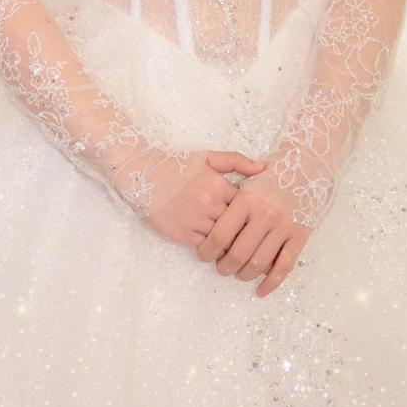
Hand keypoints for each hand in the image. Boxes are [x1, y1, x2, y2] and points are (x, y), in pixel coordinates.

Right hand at [139, 149, 267, 247]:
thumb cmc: (178, 165)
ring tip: (236, 245)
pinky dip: (213, 249)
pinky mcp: (183, 235)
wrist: (143, 173)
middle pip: (239, 228)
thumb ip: (237, 162)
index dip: (252, 215)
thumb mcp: (208, 158)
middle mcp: (210, 205)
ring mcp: (196, 221)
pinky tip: (216, 246)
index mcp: (219, 186)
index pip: (248, 208)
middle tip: (251, 238)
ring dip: (230, 244)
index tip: (256, 218)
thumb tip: (264, 169)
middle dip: (245, 233)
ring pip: (224, 242)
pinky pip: (206, 248)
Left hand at [195, 165, 313, 297]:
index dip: (207, 250)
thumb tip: (209, 216)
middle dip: (225, 267)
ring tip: (238, 273)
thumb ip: (225, 195)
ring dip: (244, 275)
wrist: (307, 165)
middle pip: (238, 253)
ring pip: (259, 263)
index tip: (204, 255)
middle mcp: (264, 214)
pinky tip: (260, 291)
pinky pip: (284, 266)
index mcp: (246, 199)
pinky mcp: (300, 236)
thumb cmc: (271, 173)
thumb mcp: (244, 175)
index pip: (220, 234)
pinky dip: (271, 283)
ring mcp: (283, 227)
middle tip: (221, 267)